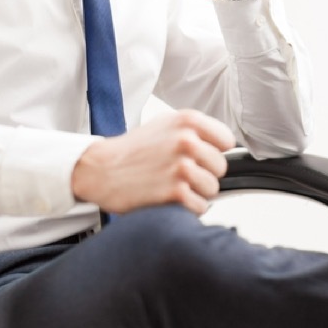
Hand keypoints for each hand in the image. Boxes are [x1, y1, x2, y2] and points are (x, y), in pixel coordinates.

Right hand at [71, 109, 236, 214]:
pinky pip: (200, 206)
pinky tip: (171, 198)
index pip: (227, 140)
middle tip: (182, 174)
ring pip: (212, 188)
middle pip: (221, 167)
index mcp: (187, 120)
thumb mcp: (165, 125)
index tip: (203, 157)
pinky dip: (188, 207)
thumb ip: (195, 131)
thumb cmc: (132, 150)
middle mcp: (186, 140)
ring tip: (175, 186)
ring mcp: (181, 166)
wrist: (100, 169)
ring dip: (197, 192)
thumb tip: (223, 145)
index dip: (215, 151)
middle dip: (205, 174)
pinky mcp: (174, 191)